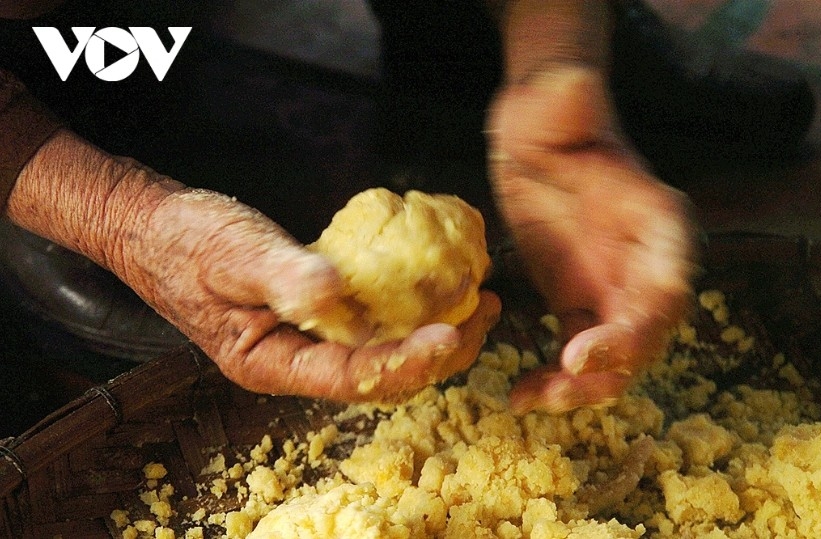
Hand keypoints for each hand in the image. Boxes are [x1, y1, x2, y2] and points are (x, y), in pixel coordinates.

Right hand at [10, 130, 499, 402]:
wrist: (155, 225)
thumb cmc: (184, 241)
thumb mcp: (230, 255)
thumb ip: (280, 276)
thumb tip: (333, 292)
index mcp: (271, 362)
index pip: (350, 378)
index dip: (405, 363)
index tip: (450, 335)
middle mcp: (297, 358)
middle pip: (380, 372)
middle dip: (438, 351)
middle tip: (486, 313)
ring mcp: (309, 335)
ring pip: (384, 347)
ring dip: (435, 329)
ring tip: (481, 301)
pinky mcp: (320, 309)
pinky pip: (374, 317)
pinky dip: (411, 304)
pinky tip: (440, 283)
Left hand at [487, 65, 697, 413]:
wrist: (535, 139)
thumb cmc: (552, 118)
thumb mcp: (555, 104)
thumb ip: (567, 99)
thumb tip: (570, 85)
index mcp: (658, 221)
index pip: (670, 281)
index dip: (640, 324)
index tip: (585, 347)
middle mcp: (647, 263)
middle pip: (649, 333)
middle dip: (610, 367)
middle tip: (558, 382)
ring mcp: (617, 289)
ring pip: (617, 358)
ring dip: (582, 387)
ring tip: (531, 398)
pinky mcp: (582, 304)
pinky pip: (579, 354)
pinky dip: (556, 379)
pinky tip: (519, 391)